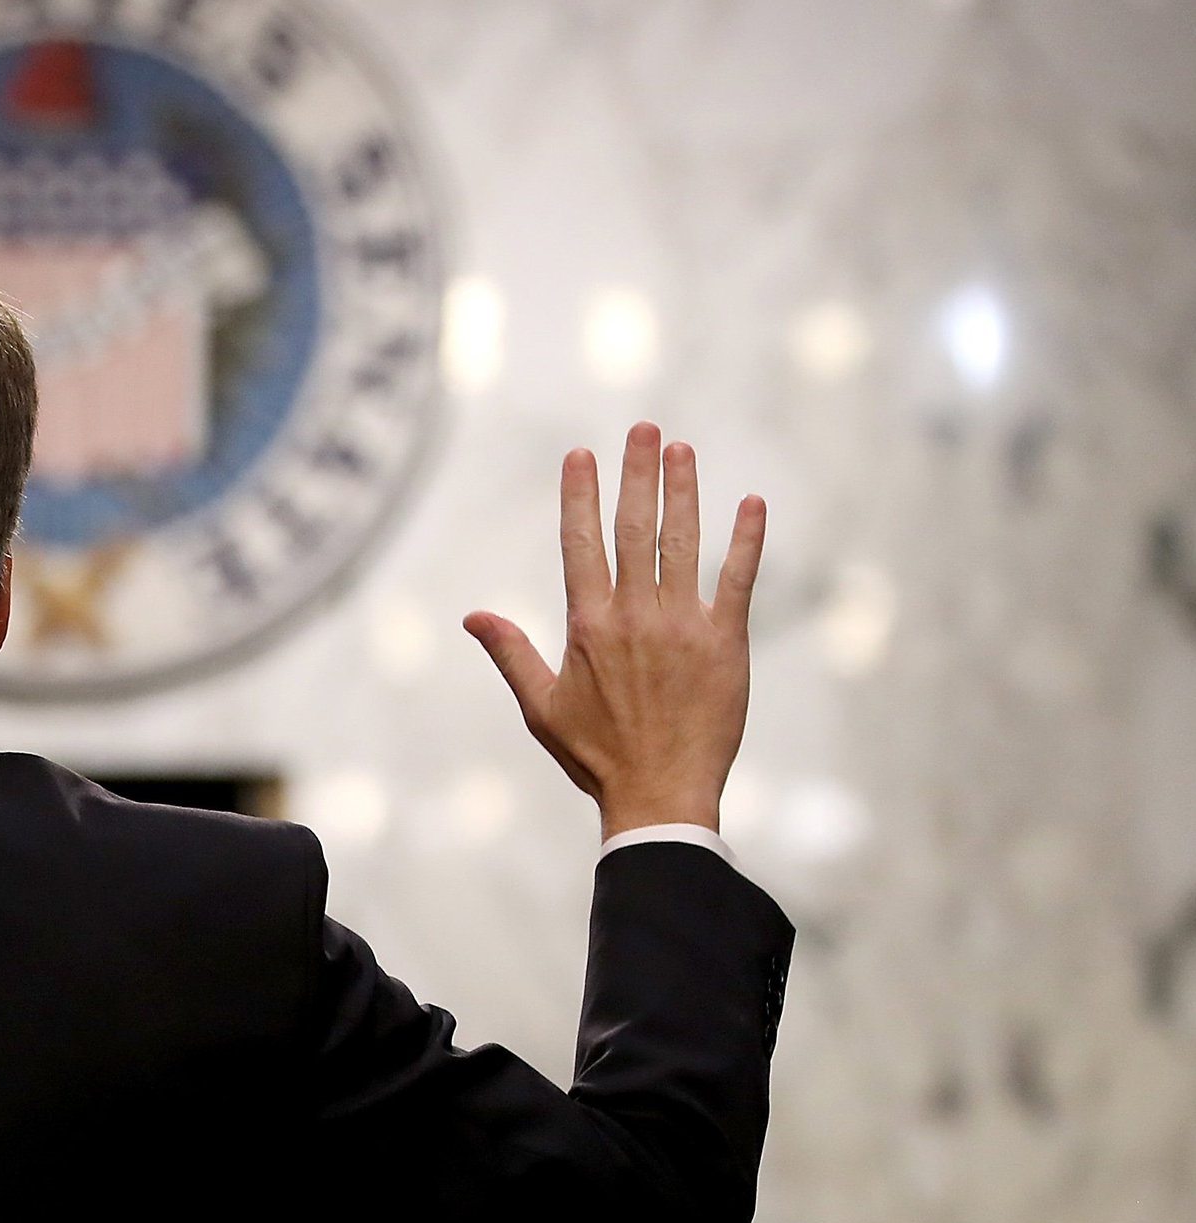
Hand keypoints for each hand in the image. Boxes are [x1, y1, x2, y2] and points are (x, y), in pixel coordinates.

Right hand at [463, 424, 764, 838]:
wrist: (659, 795)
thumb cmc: (596, 756)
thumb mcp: (540, 706)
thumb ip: (510, 653)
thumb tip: (471, 617)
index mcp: (588, 626)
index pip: (581, 543)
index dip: (581, 494)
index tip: (581, 454)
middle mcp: (633, 616)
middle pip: (635, 528)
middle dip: (637, 473)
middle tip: (643, 427)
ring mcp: (682, 626)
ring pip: (682, 543)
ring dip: (684, 491)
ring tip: (682, 448)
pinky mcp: (725, 643)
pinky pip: (738, 580)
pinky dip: (745, 541)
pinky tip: (752, 504)